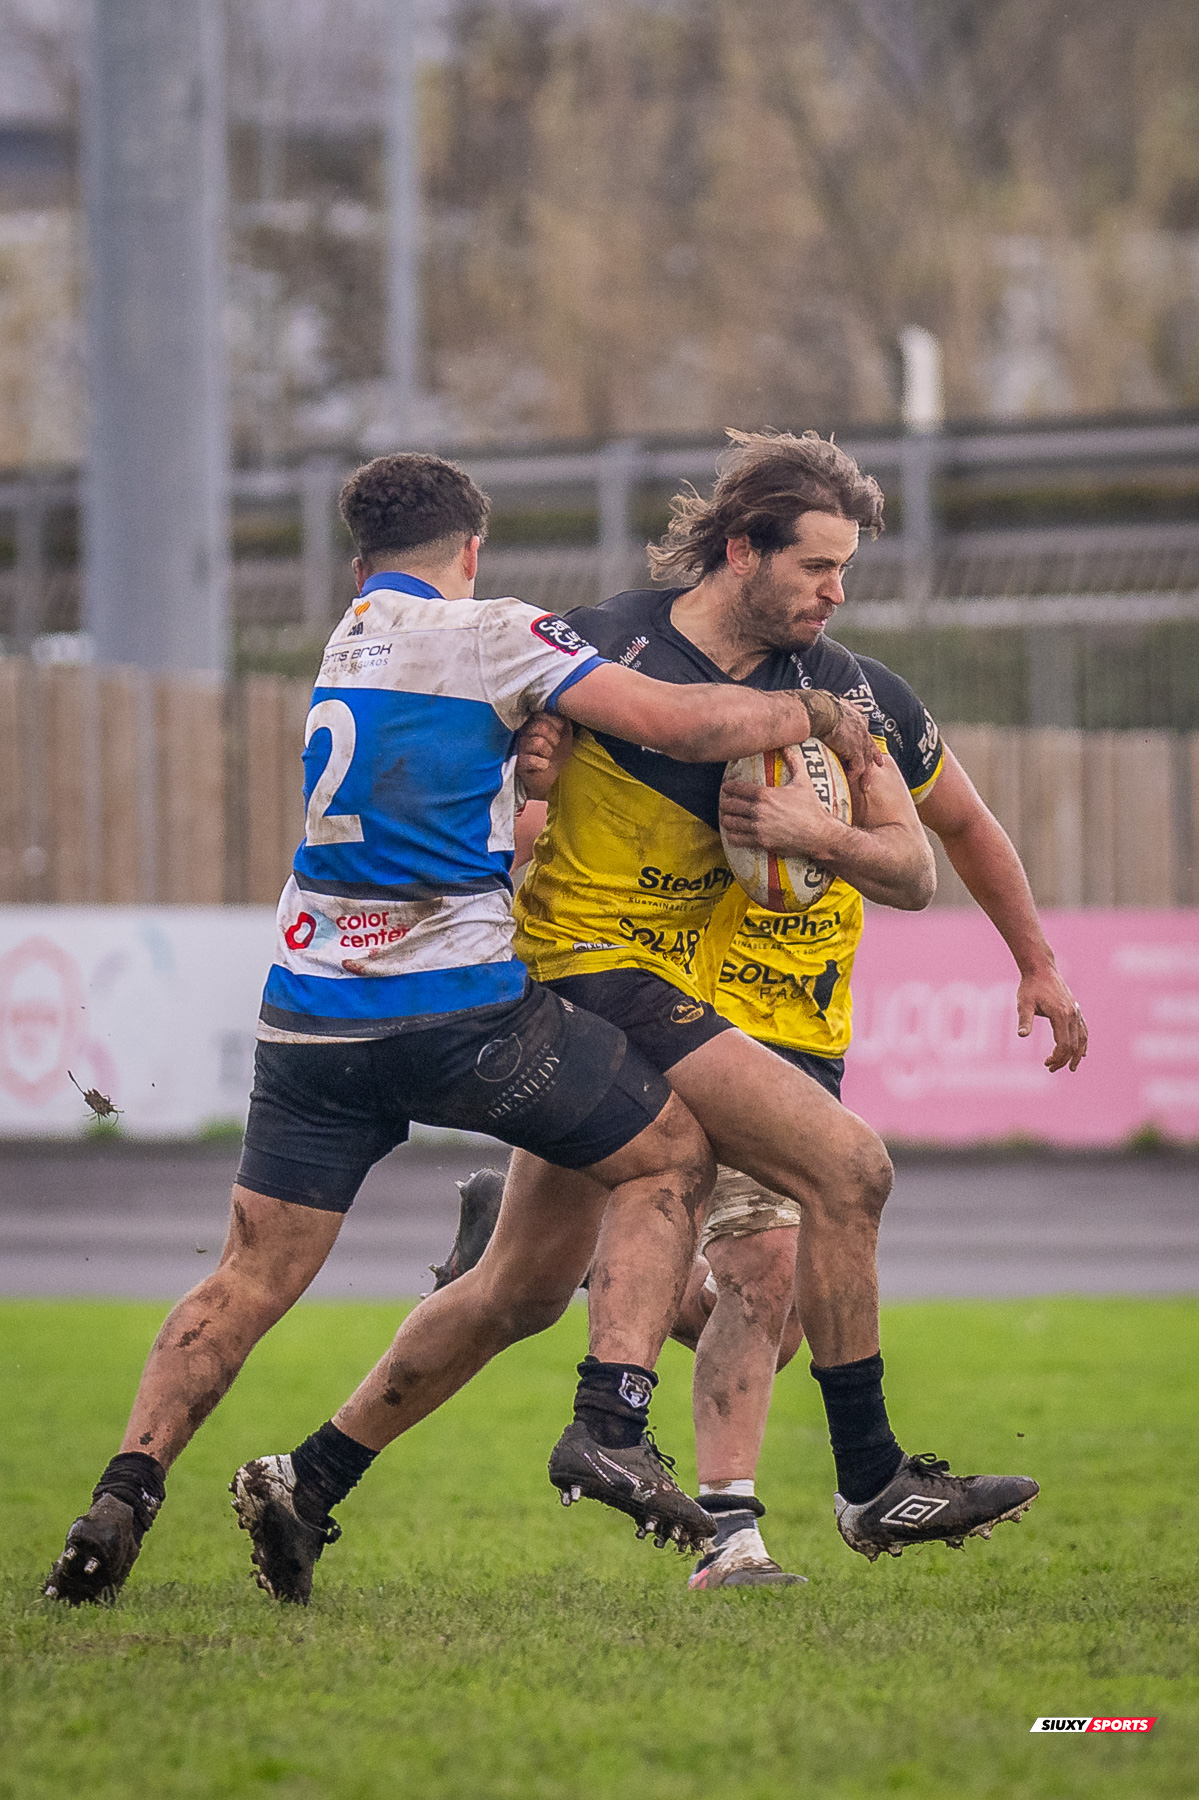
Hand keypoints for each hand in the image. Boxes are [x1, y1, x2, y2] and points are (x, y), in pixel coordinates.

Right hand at [516, 713, 572, 799]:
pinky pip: (532, 759)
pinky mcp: (518, 763)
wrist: (548, 778)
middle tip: (554, 747)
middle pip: (540, 726)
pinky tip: (542, 766)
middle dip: (554, 738)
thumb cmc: (556, 754)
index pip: (542, 713)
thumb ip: (564, 719)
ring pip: (538, 743)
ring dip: (548, 752)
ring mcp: (519, 747)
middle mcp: (523, 732)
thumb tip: (565, 705)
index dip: (555, 723)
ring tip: (546, 756)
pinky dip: (542, 764)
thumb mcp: (565, 735)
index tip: (559, 732)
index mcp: (533, 722)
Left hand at [719, 746, 838, 856]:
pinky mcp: (760, 842)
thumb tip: (789, 747)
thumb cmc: (812, 808)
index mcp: (766, 795)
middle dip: (725, 803)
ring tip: (727, 817)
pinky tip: (733, 833)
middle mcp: (759, 811)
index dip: (728, 787)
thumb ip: (794, 763)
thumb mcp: (804, 782)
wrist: (819, 834)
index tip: (726, 787)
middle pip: (730, 805)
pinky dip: (732, 836)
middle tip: (725, 803)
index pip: (737, 788)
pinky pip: (736, 839)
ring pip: (730, 822)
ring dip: (726, 819)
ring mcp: (758, 828)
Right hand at [804, 692, 884, 789]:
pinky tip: (850, 781)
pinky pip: (857, 768)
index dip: (870, 742)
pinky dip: (854, 775)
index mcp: (857, 719)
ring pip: (867, 762)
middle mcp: (862, 731)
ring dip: (865, 775)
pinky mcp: (854, 751)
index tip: (873, 749)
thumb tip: (857, 705)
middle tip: (878, 767)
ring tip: (864, 786)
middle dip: (874, 759)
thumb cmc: (823, 705)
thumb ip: (848, 705)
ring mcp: (860, 742)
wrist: (820, 711)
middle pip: (870, 749)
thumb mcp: (839, 701)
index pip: (867, 734)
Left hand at [1017, 965, 1087, 1071]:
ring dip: (1077, 1055)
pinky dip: (1084, 1043)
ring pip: (1082, 1039)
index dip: (1057, 1057)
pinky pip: (1084, 1030)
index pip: (1064, 1044)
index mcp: (1061, 1014)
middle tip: (1050, 1069)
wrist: (1041, 969)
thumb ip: (1024, 1020)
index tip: (1046, 1064)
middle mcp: (1072, 1014)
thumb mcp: (1023, 1003)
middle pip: (1074, 1045)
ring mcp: (1076, 1012)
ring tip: (1072, 1068)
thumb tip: (1021, 1035)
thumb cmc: (1030, 986)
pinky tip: (1083, 1052)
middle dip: (1064, 1060)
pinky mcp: (1076, 1010)